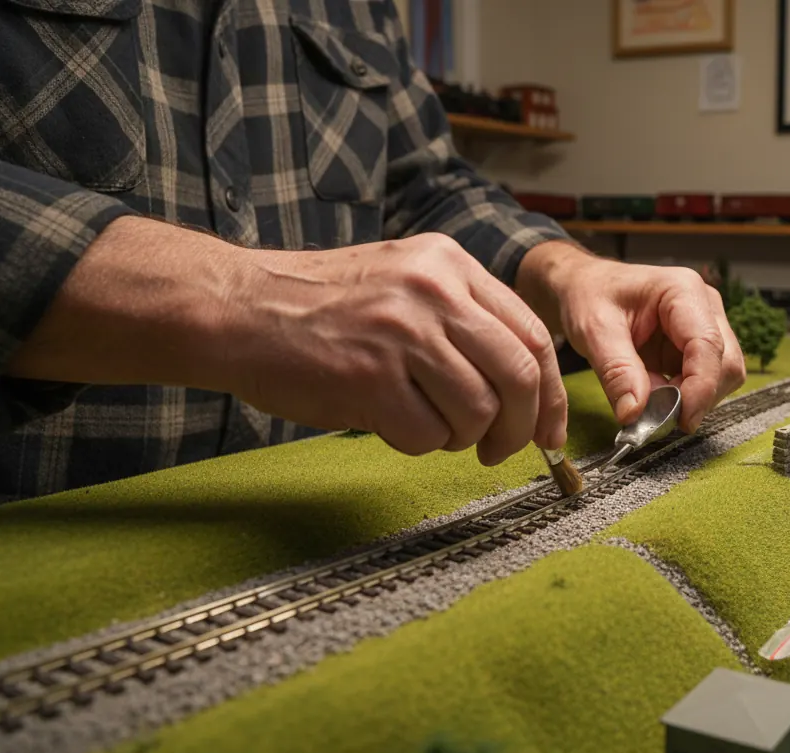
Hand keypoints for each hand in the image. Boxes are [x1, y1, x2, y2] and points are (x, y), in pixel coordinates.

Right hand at [219, 233, 567, 463]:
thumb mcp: (405, 280)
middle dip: (521, 428)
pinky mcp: (369, 379)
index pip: (533, 336)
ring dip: (461, 436)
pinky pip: (427, 435)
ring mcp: (402, 334)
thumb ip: (464, 316)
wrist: (239, 309)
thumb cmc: (323, 306)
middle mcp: (434, 292)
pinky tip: (389, 422)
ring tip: (426, 424)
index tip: (549, 430)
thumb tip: (526, 384)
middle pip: (519, 376)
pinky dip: (417, 444)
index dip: (550, 393)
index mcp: (449, 265)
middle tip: (500, 449)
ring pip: (479, 411)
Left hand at [516, 242, 746, 432]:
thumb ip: (616, 371)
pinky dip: (684, 397)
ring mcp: (707, 325)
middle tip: (657, 416)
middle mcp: (705, 305)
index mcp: (682, 290)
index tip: (680, 419)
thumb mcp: (594, 330)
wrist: (587, 286)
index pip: (707, 344)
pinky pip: (706, 381)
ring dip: (691, 399)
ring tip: (650, 399)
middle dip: (697, 397)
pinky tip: (656, 392)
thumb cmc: (590, 295)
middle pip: (725, 363)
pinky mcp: (699, 347)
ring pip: (722, 376)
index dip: (700, 387)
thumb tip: (635, 413)